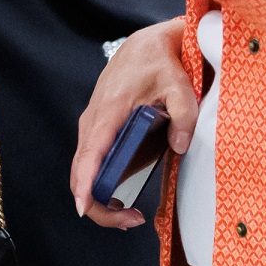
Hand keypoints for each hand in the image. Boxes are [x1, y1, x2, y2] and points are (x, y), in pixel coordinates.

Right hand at [70, 19, 200, 227]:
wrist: (144, 46)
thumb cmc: (159, 63)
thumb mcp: (180, 85)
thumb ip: (185, 115)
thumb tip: (181, 146)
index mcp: (110, 110)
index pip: (90, 153)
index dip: (85, 183)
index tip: (84, 208)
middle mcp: (94, 120)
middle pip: (80, 171)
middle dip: (97, 204)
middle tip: (131, 220)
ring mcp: (92, 125)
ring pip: (82, 169)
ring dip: (98, 197)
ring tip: (130, 214)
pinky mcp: (96, 129)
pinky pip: (89, 162)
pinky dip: (98, 184)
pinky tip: (120, 196)